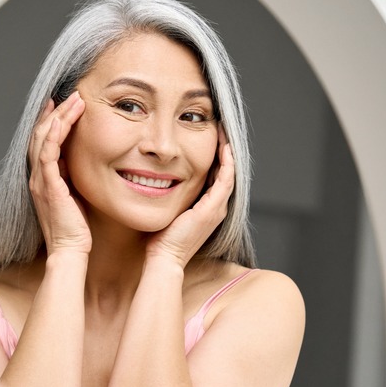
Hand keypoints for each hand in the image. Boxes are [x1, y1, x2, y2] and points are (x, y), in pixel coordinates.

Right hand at [28, 92, 90, 255]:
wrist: (70, 250)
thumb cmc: (76, 228)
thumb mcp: (74, 195)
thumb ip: (72, 178)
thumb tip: (80, 162)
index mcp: (43, 179)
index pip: (42, 142)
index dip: (50, 121)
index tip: (60, 104)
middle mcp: (37, 177)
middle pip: (40, 135)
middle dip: (55, 112)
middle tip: (69, 95)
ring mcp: (40, 180)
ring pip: (43, 139)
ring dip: (58, 116)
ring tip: (74, 100)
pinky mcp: (49, 185)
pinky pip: (47, 153)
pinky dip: (54, 134)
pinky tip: (63, 120)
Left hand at [145, 125, 234, 268]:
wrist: (164, 258)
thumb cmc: (160, 238)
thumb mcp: (168, 210)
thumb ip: (169, 195)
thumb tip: (156, 179)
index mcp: (208, 209)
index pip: (216, 177)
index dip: (216, 157)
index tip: (210, 137)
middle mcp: (216, 208)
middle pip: (226, 172)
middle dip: (224, 150)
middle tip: (220, 129)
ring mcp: (216, 209)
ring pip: (229, 173)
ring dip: (228, 152)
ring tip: (224, 132)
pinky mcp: (212, 209)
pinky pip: (225, 180)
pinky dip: (226, 163)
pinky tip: (224, 147)